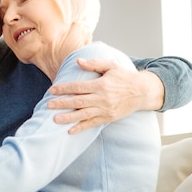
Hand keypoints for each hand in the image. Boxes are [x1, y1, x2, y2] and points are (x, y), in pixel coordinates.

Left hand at [47, 58, 164, 132]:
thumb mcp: (111, 65)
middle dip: (62, 103)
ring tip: (55, 120)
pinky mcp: (108, 118)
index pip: (78, 87)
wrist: (142, 92)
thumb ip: (94, 63)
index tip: (52, 90)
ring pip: (83, 115)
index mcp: (101, 84)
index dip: (64, 89)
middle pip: (78, 101)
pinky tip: (70, 130)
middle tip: (48, 105)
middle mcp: (102, 98)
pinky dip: (81, 128)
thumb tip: (78, 61)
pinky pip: (92, 124)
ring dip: (68, 118)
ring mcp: (105, 110)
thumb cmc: (125, 77)